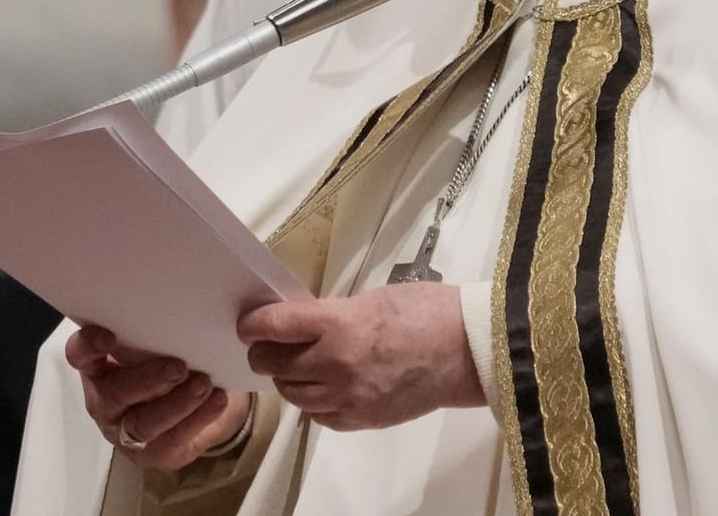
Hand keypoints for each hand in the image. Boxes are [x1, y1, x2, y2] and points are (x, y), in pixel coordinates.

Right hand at [66, 326, 252, 470]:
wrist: (204, 406)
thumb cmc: (175, 363)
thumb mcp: (166, 344)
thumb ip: (163, 331)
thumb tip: (187, 308)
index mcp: (101, 367)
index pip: (80, 356)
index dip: (88, 347)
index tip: (109, 337)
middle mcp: (106, 400)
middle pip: (113, 394)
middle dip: (146, 380)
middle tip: (179, 367)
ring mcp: (125, 430)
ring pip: (143, 423)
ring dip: (177, 403)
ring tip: (205, 384)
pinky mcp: (151, 453)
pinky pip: (171, 440)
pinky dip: (197, 418)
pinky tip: (217, 400)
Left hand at [238, 283, 482, 431]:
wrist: (469, 351)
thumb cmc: (430, 313)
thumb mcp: (373, 299)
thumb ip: (335, 314)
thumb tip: (306, 325)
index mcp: (338, 324)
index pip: (274, 326)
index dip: (253, 324)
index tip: (248, 324)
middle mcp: (335, 364)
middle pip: (274, 364)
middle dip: (265, 352)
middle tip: (269, 344)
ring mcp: (348, 396)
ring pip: (292, 394)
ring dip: (288, 379)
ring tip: (297, 366)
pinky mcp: (361, 419)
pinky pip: (319, 415)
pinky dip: (314, 402)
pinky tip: (324, 387)